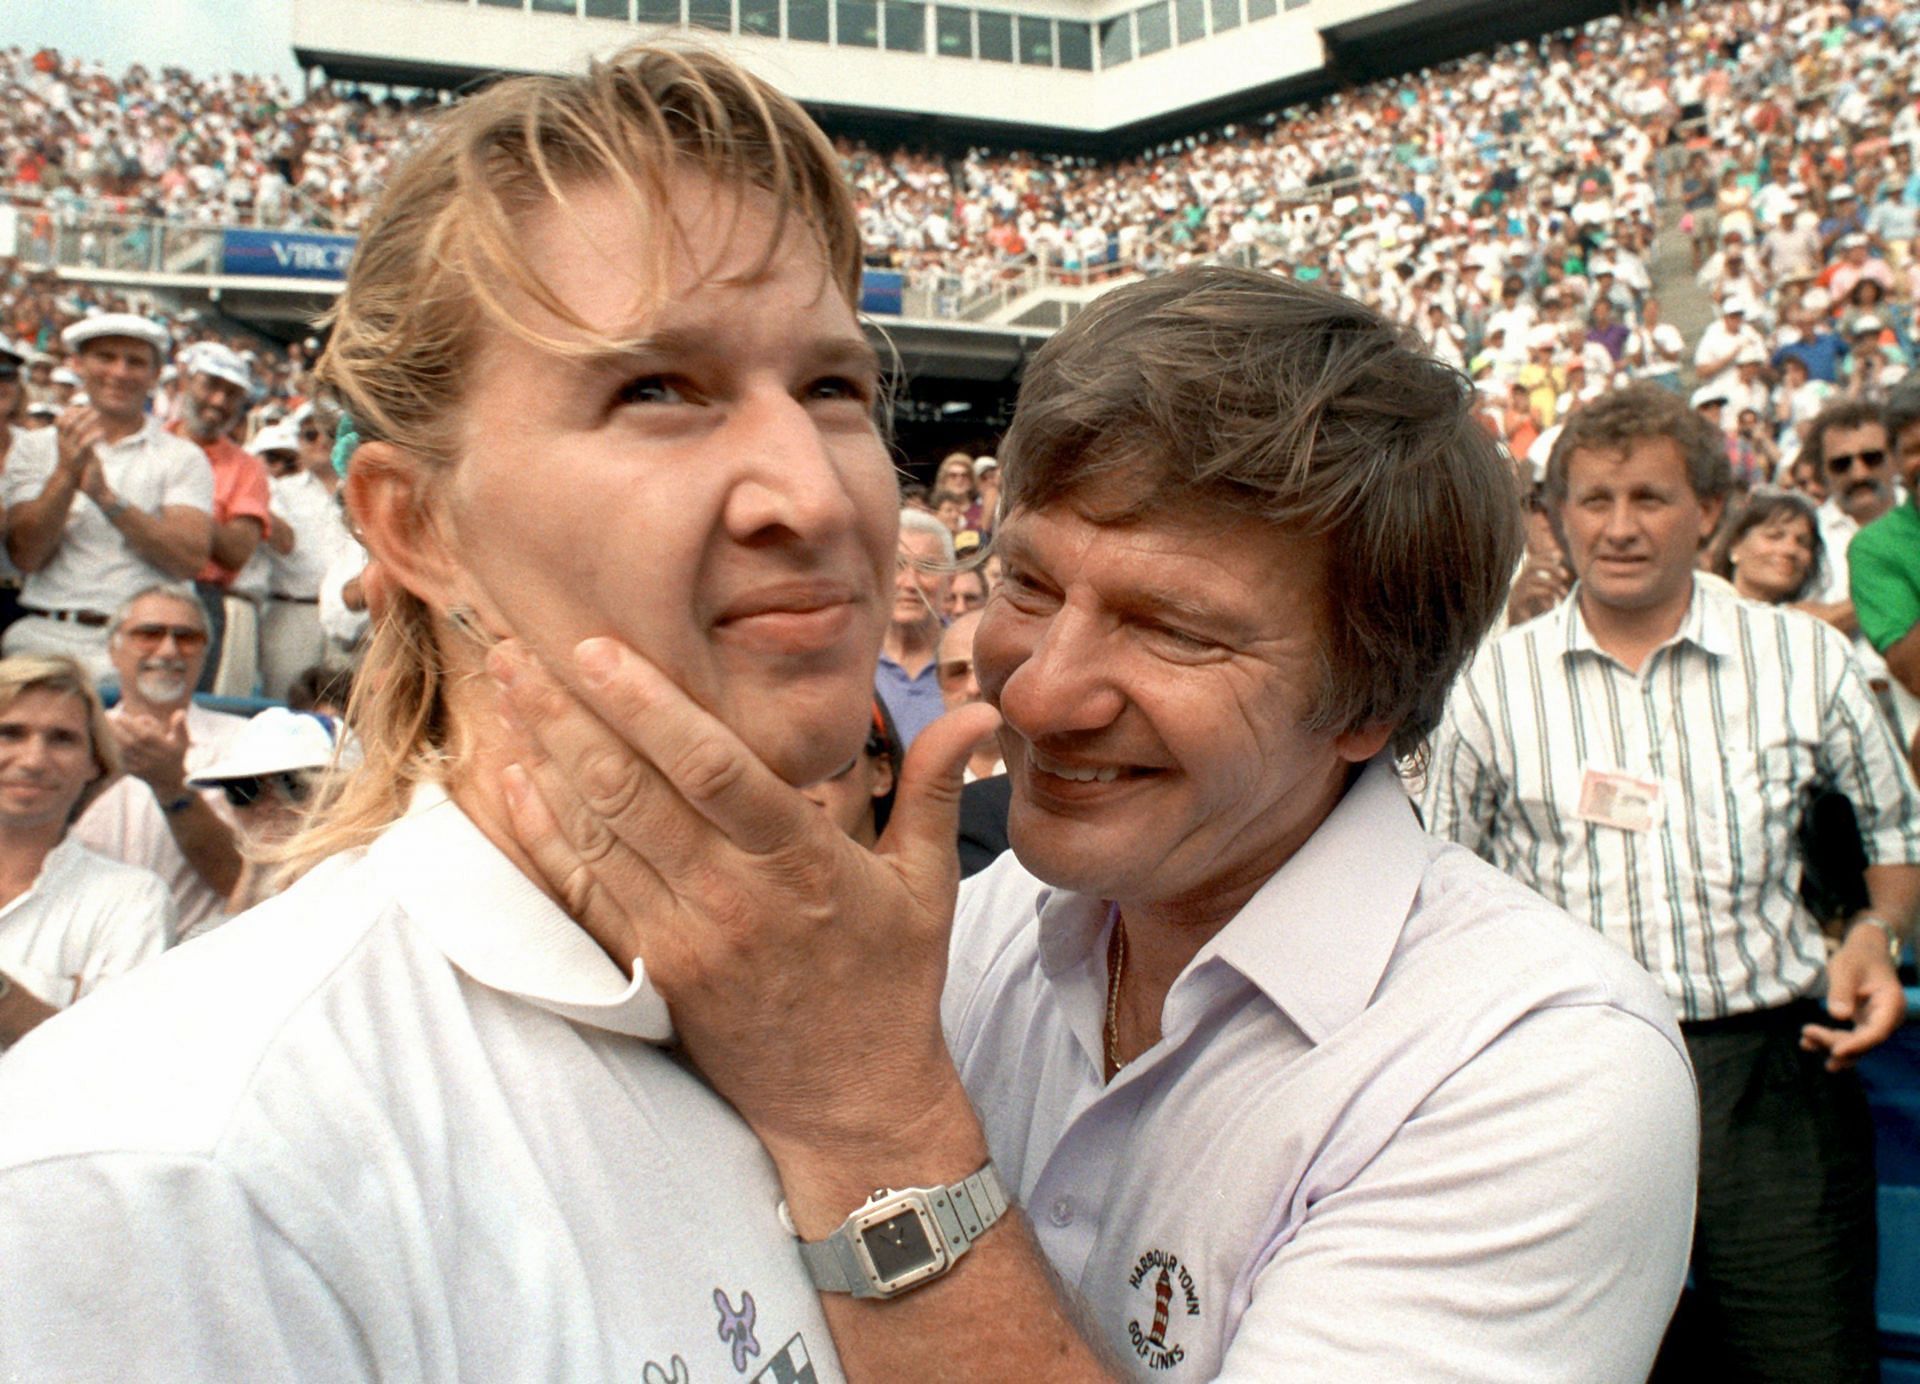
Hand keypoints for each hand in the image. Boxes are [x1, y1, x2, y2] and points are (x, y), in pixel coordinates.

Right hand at [54, 405, 104, 477]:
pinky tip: (102, 431)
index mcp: (59, 439)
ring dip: (87, 420)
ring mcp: (69, 449)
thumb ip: (69, 436)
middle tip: (92, 407)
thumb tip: (73, 424)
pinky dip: (93, 436)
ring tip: (98, 413)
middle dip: (79, 412)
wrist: (66, 480)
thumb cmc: (69, 462)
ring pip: (76, 430)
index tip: (79, 406)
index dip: (68, 412)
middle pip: (69, 422)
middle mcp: (63, 442)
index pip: (60, 421)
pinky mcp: (78, 457)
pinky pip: (85, 444)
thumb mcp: (67, 447)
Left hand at [112, 709, 191, 801]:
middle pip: (130, 742)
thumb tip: (180, 712)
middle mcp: (151, 758)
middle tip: (108, 714)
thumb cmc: (175, 755)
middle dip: (117, 728)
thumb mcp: (183, 741)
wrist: (169, 782)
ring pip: (123, 750)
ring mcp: (140, 766)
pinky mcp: (132, 771)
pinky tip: (111, 736)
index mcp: (163, 748)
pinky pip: (121, 757)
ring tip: (107, 722)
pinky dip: (115, 746)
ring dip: (113, 735)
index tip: (120, 714)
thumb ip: (180, 726)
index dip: (132, 725)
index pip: (144, 735)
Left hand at [490, 636, 998, 1163]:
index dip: (648, 706)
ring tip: (505, 689)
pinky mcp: (654, 973)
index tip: (596, 649)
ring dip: (545, 756)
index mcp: (802, 862)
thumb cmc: (892, 985)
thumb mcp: (928, 885)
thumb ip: (933, 788)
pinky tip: (517, 778)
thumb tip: (980, 710)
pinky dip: (547, 832)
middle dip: (568, 713)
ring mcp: (685, 938)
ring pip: (598, 833)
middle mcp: (734, 897)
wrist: (851, 1103)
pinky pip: (586, 892)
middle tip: (514, 647)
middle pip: (633, 791)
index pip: (714, 768)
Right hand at [1508, 557, 1570, 622]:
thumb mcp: (1546, 598)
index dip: (1545, 556)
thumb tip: (1564, 572)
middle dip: (1549, 567)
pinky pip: (1529, 592)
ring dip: (1551, 584)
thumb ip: (1552, 584)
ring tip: (1563, 594)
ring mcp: (1515, 592)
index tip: (1560, 555)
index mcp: (1524, 580)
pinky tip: (1551, 603)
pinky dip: (1543, 594)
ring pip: (1533, 579)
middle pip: (1531, 565)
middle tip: (1565, 575)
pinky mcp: (1514, 603)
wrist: (1519, 634)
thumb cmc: (1534, 614)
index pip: (1533, 561)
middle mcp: (1518, 583)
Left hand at [1800, 923, 1906, 1070]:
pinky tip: (1808, 1043)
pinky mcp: (1864, 1023)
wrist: (1865, 951)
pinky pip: (1850, 1038)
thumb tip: (1839, 1016)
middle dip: (1836, 1044)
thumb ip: (1841, 991)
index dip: (1857, 1045)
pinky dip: (1830, 1041)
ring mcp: (1877, 1022)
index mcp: (1891, 1003)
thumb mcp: (1845, 968)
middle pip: (1864, 1041)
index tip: (1835, 1051)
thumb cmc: (1857, 956)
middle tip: (1807, 1035)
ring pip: (1856, 1044)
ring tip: (1805, 1043)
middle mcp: (1888, 1017)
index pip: (1876, 1032)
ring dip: (1831, 1046)